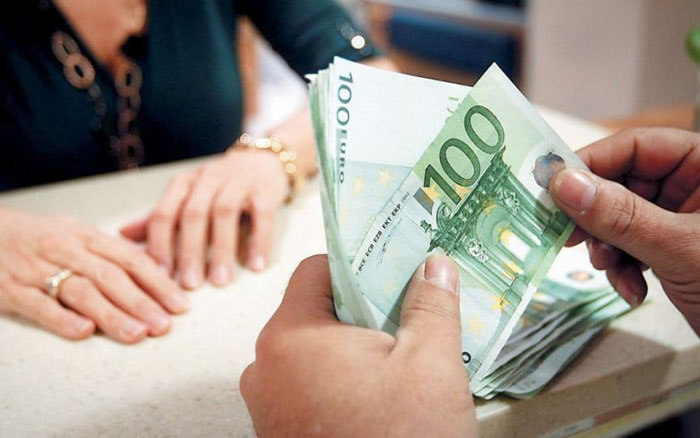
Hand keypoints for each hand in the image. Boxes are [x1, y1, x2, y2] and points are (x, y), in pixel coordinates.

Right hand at [0, 208, 188, 342]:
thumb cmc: (39, 237)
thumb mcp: (77, 234)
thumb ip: (112, 253)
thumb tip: (157, 270)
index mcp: (86, 236)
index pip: (130, 259)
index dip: (158, 282)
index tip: (180, 304)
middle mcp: (66, 250)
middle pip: (110, 276)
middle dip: (141, 302)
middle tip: (164, 325)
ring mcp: (38, 269)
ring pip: (80, 291)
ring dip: (112, 314)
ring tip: (137, 334)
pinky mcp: (10, 289)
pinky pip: (38, 304)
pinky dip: (61, 318)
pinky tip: (84, 332)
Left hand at [121, 147, 289, 288]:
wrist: (262, 162)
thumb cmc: (218, 187)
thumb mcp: (186, 197)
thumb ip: (159, 217)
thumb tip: (121, 236)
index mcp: (183, 183)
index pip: (164, 214)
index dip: (160, 246)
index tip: (160, 278)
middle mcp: (207, 178)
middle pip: (193, 214)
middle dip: (189, 251)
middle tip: (189, 285)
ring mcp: (238, 181)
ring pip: (224, 213)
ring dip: (222, 249)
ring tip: (220, 281)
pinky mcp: (265, 189)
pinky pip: (261, 216)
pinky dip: (259, 241)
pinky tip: (256, 266)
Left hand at [240, 254, 476, 437]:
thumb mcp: (430, 365)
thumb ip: (431, 305)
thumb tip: (434, 265)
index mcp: (290, 337)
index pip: (315, 270)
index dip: (356, 263)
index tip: (391, 269)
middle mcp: (265, 367)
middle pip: (313, 310)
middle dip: (360, 310)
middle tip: (405, 315)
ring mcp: (267, 404)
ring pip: (311, 350)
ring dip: (352, 347)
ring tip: (397, 357)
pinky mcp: (278, 433)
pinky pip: (305, 385)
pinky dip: (337, 379)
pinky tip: (377, 393)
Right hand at [549, 127, 699, 334]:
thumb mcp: (681, 248)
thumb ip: (621, 215)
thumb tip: (565, 184)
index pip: (639, 146)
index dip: (594, 164)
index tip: (555, 187)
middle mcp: (697, 186)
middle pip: (624, 183)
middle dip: (598, 216)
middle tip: (568, 234)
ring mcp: (685, 220)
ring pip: (622, 219)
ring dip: (608, 248)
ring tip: (610, 270)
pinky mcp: (676, 249)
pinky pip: (633, 246)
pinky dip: (623, 268)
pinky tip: (631, 289)